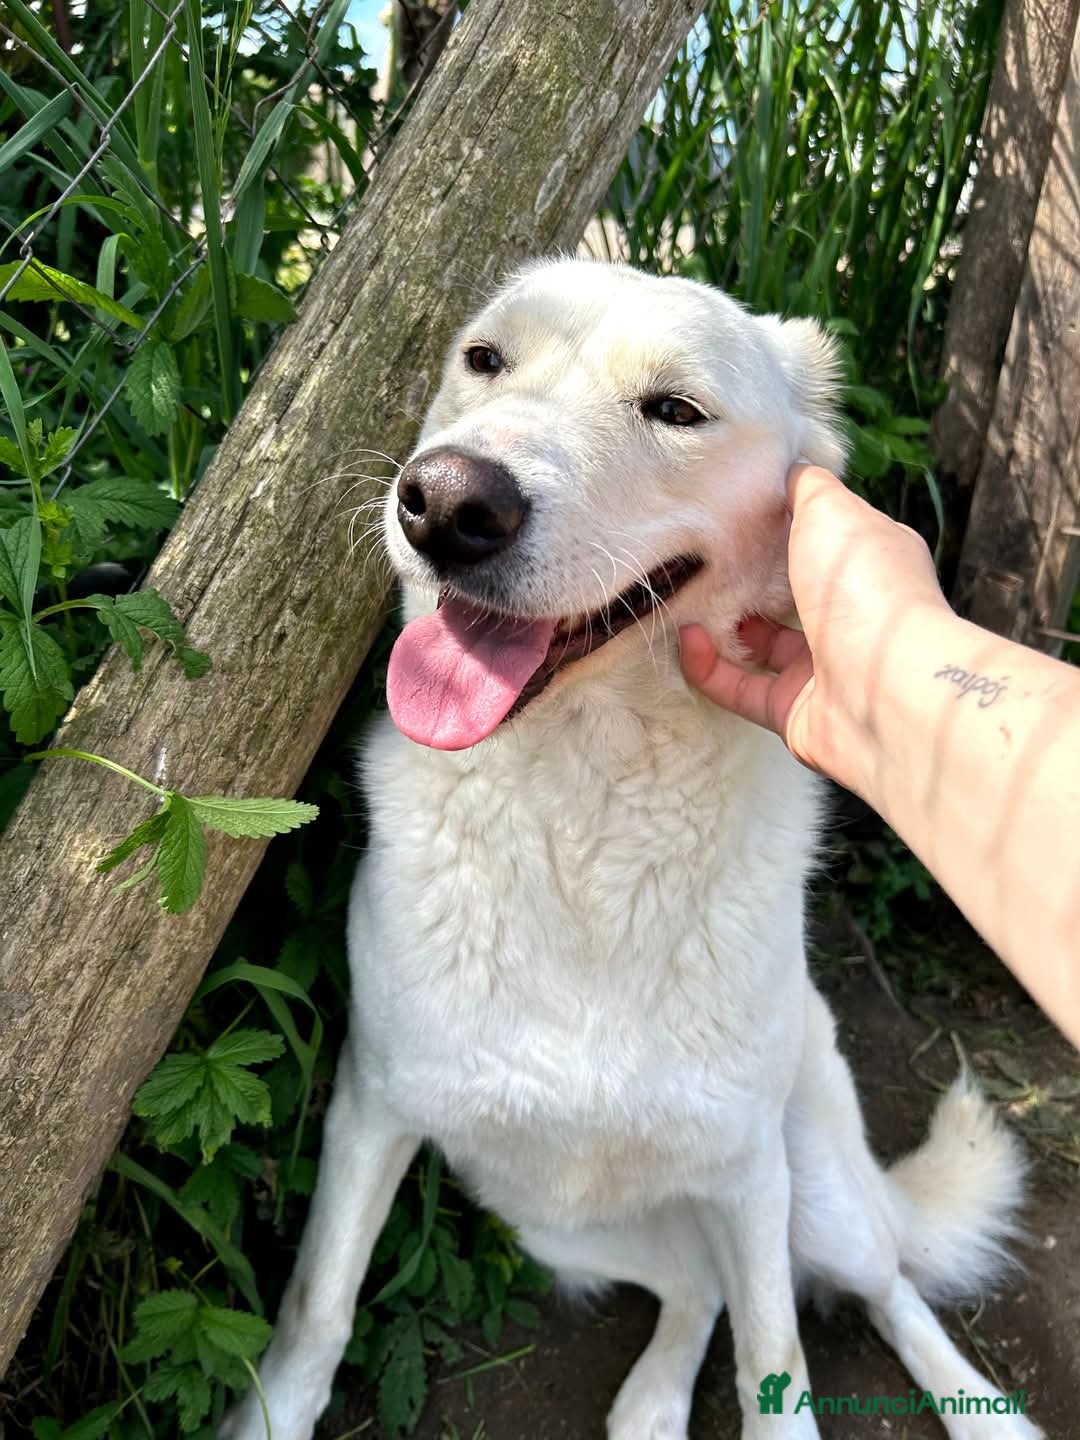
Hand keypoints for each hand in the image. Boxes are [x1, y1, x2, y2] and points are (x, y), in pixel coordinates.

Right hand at [680, 463, 948, 793]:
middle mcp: (849, 617)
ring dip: (719, 623)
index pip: (824, 541)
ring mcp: (822, 668)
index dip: (785, 526)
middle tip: (704, 559)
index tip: (738, 512)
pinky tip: (687, 639)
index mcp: (868, 566)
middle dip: (746, 579)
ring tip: (686, 599)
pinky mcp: (792, 712)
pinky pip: (737, 687)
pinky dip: (707, 666)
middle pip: (789, 594)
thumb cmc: (865, 588)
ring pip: (759, 645)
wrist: (883, 686)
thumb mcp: (833, 510)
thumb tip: (791, 468)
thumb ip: (807, 488)